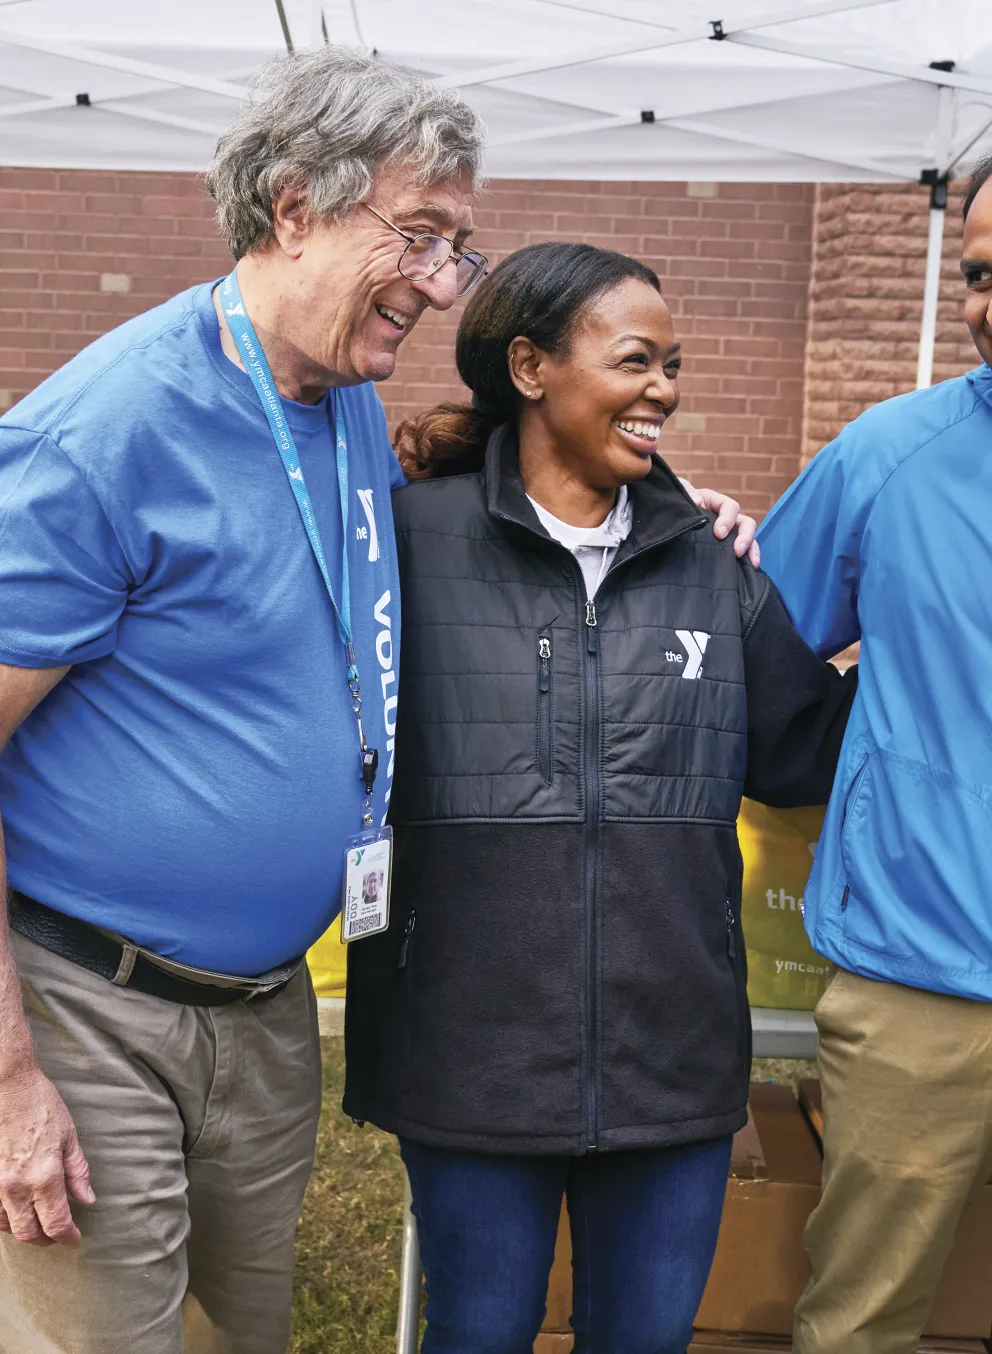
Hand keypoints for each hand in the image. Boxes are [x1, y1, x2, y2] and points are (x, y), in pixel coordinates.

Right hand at [0, 1066, 94, 1245]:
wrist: (7, 1085)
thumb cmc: (40, 1105)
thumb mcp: (68, 1135)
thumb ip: (77, 1171)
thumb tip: (87, 1199)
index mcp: (44, 1175)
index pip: (56, 1223)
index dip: (68, 1237)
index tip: (74, 1240)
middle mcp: (16, 1186)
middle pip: (29, 1233)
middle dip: (46, 1240)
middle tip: (57, 1235)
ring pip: (6, 1227)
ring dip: (23, 1230)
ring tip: (37, 1222)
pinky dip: (3, 1220)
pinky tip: (14, 1211)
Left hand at [679, 479, 759, 566]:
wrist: (662, 517)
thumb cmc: (673, 504)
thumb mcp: (679, 495)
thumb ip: (687, 495)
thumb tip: (697, 501)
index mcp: (713, 501)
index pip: (730, 507)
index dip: (728, 519)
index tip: (719, 534)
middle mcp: (724, 517)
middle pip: (745, 523)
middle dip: (745, 537)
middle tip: (737, 551)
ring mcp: (726, 532)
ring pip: (746, 538)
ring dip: (751, 550)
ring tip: (752, 563)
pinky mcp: (722, 547)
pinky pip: (739, 552)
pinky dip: (746, 560)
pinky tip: (749, 570)